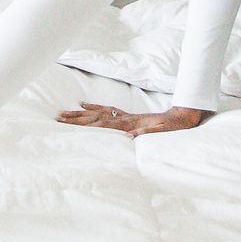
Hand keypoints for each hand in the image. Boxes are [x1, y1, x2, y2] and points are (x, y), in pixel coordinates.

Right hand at [57, 102, 210, 135]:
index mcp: (128, 124)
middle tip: (57, 118)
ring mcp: (125, 116)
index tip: (66, 123)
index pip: (100, 124)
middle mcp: (123, 119)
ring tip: (64, 112)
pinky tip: (84, 104)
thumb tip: (129, 137)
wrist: (183, 118)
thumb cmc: (172, 128)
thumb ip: (146, 133)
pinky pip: (107, 110)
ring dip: (80, 113)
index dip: (83, 124)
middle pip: (94, 117)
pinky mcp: (128, 116)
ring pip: (97, 113)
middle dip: (75, 118)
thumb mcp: (161, 133)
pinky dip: (94, 107)